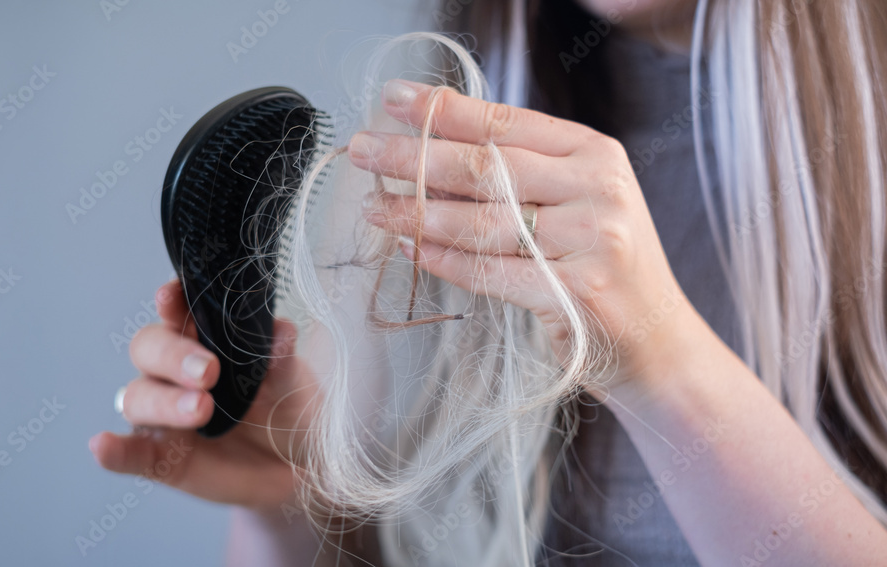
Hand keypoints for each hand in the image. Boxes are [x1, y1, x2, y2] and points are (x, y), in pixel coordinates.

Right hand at [88, 279, 318, 509]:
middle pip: (149, 347)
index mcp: (205, 338)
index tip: (171, 295)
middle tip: (208, 372)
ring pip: (139, 396)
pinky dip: (114, 449)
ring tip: (202, 410)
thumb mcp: (292, 384)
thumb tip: (282, 332)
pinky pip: (130, 452)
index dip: (170, 300)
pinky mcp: (160, 456)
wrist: (297, 467)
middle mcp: (174, 371)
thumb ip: (282, 361)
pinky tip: (103, 446)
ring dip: (164, 401)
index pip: (177, 309)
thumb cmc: (287, 409)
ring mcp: (164, 413)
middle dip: (173, 355)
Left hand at [349, 79, 701, 397]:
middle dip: (415, 158)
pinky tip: (410, 251)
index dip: (446, 111)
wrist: (658, 341)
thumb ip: (527, 174)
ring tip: (374, 208)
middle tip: (364, 150)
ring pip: (482, 222)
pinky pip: (490, 272)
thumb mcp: (582, 201)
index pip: (507, 124)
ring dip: (417, 215)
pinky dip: (444, 262)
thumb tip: (433, 150)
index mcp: (596, 155)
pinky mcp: (575, 293)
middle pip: (487, 168)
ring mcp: (590, 242)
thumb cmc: (605, 266)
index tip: (396, 101)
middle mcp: (597, 190)